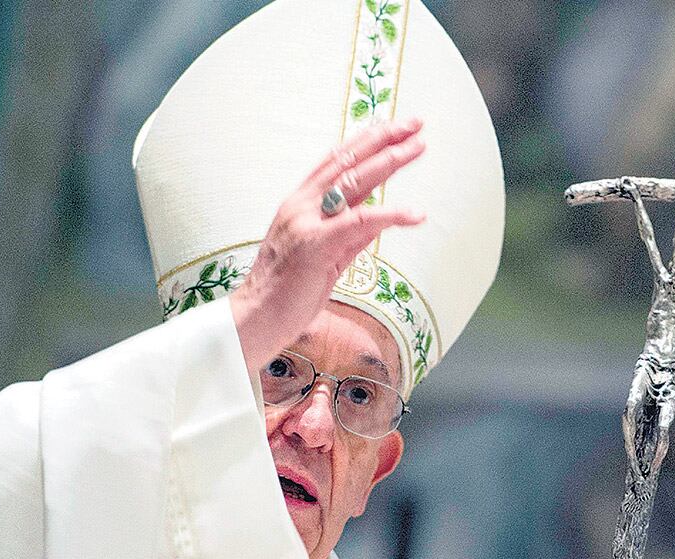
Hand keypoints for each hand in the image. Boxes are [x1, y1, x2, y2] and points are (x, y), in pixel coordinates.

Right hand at [230, 118, 426, 374]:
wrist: (255, 319)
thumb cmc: (287, 291)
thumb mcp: (324, 254)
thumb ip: (350, 233)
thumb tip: (380, 217)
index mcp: (299, 203)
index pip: (336, 161)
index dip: (365, 141)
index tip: (392, 126)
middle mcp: (301, 204)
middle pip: (348, 161)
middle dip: (384, 139)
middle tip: (415, 123)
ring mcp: (307, 222)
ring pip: (355, 181)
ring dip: (390, 161)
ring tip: (419, 147)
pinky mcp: (316, 245)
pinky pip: (360, 222)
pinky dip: (391, 214)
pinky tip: (416, 212)